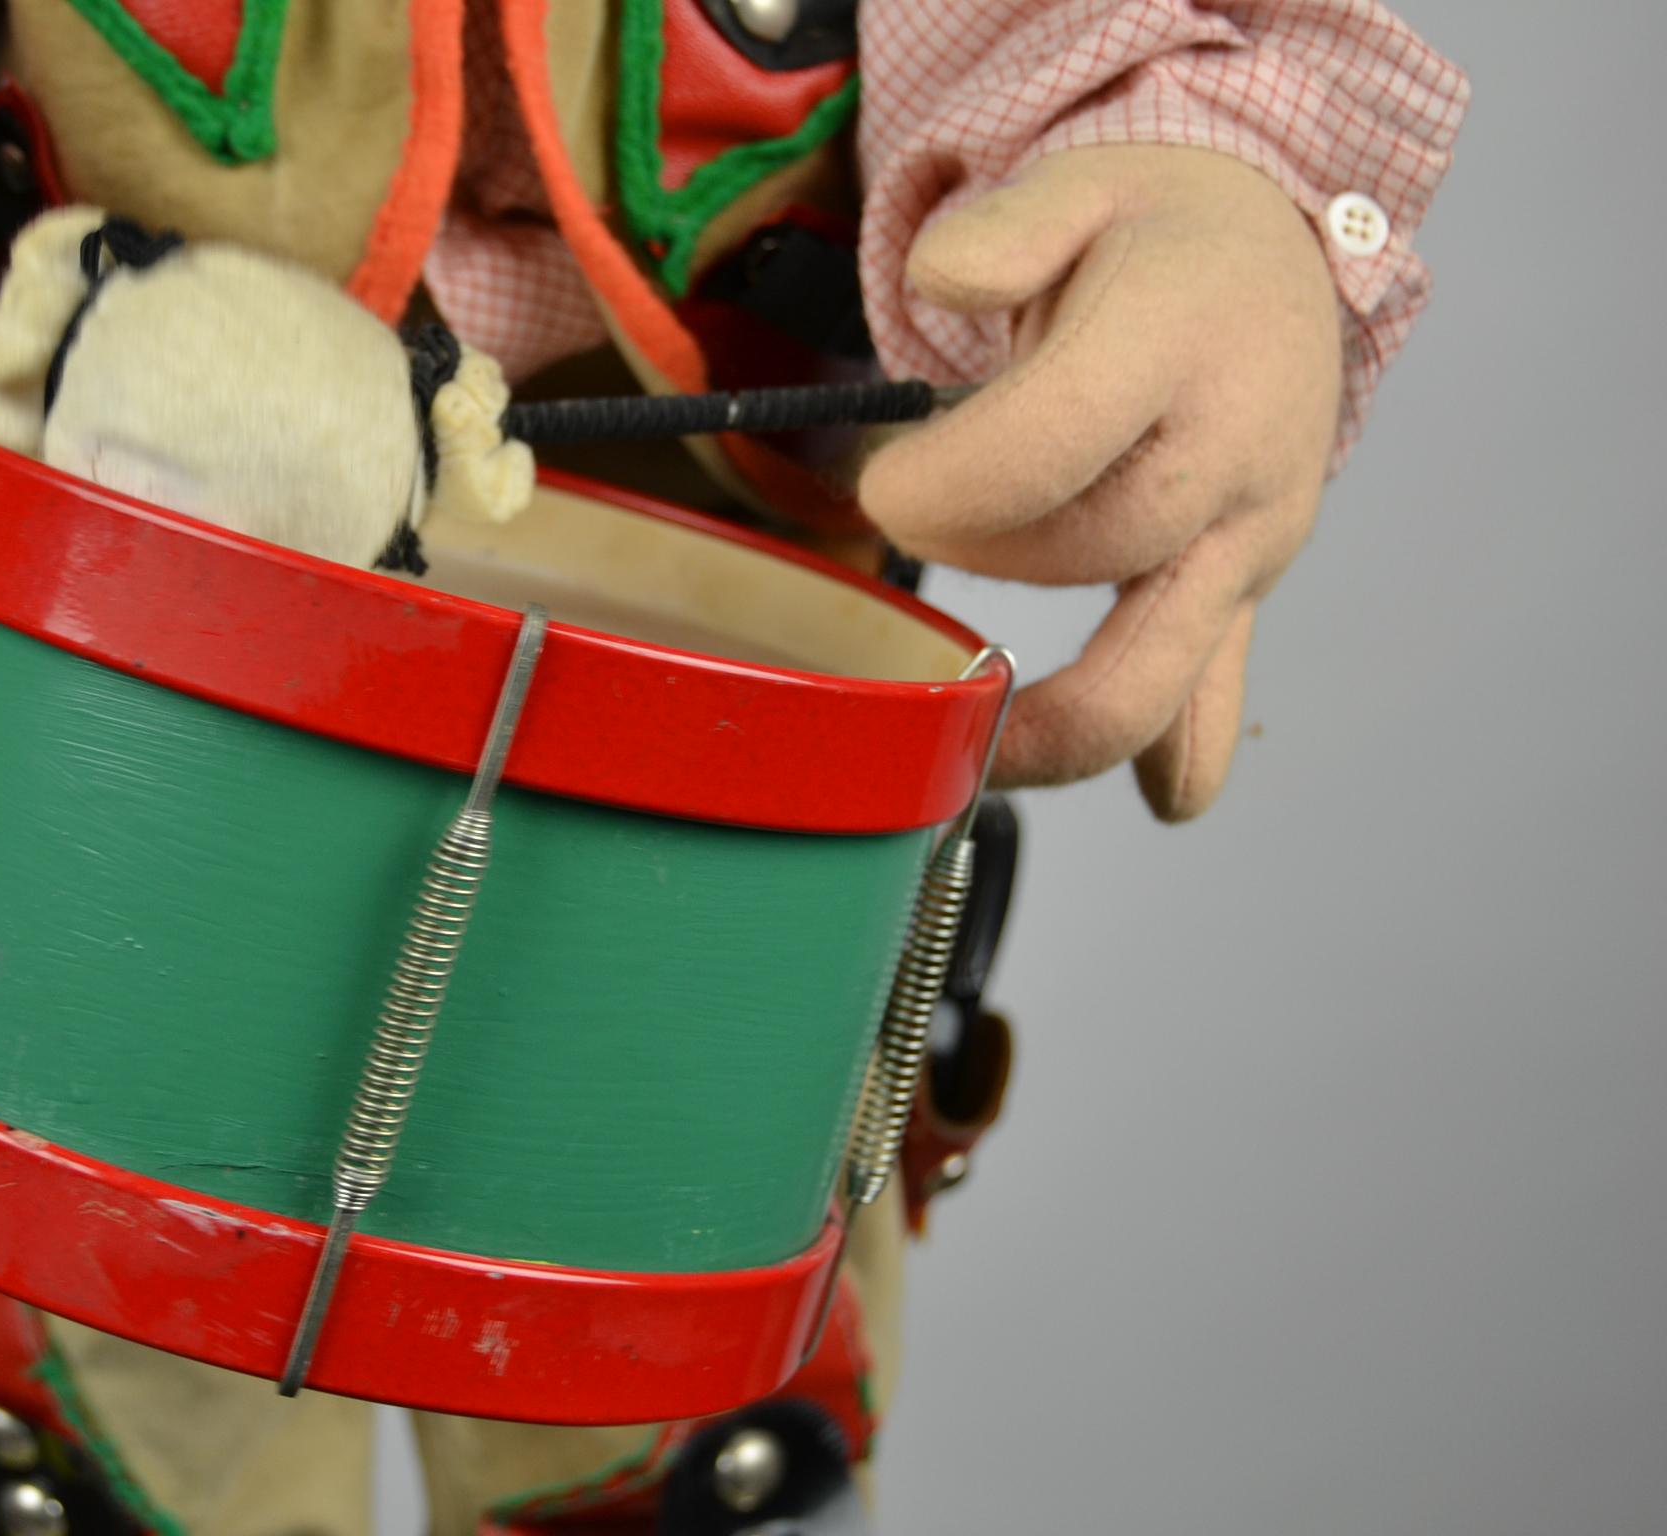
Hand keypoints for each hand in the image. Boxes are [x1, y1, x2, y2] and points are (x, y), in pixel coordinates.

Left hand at [861, 146, 1342, 820]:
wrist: (1273, 254)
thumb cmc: (1152, 236)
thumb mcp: (1076, 187)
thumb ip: (1003, 230)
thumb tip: (943, 277)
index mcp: (1180, 341)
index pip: (1057, 438)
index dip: (952, 482)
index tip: (881, 488)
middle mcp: (1233, 449)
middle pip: (1097, 547)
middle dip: (984, 558)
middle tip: (909, 525)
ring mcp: (1250, 531)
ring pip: (1161, 657)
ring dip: (1063, 720)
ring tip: (973, 756)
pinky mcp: (1246, 582)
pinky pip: (1223, 682)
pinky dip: (1188, 745)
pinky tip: (1162, 796)